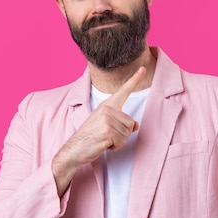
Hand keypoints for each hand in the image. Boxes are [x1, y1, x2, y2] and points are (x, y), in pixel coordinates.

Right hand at [51, 67, 145, 194]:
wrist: (74, 149)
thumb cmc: (90, 136)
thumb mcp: (106, 125)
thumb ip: (121, 122)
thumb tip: (136, 125)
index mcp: (107, 105)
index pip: (123, 91)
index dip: (134, 79)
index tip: (142, 68)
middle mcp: (108, 109)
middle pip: (131, 123)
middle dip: (122, 134)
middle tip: (105, 135)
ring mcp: (107, 119)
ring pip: (127, 134)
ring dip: (118, 141)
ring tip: (103, 139)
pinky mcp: (107, 130)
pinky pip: (122, 142)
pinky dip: (114, 147)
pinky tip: (103, 144)